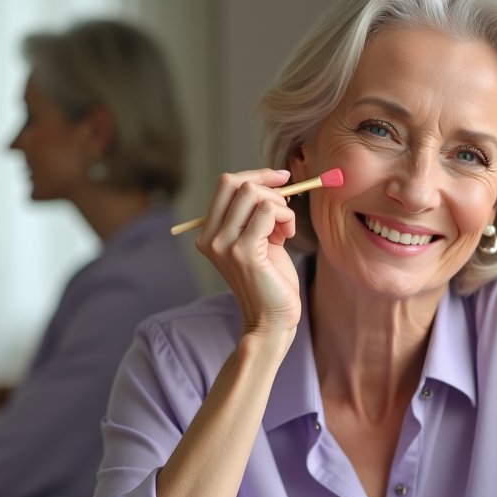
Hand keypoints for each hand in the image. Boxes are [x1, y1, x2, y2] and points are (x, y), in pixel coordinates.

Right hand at [195, 168, 299, 338]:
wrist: (271, 321)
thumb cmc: (270, 282)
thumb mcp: (261, 240)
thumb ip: (260, 214)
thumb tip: (276, 181)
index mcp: (209, 233)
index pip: (226, 184)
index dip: (257, 175)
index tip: (282, 179)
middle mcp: (210, 237)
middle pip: (237, 184)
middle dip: (269, 189)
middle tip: (286, 209)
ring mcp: (224, 245)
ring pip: (254, 194)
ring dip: (280, 206)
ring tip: (286, 229)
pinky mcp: (244, 252)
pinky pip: (268, 212)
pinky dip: (285, 216)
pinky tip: (288, 235)